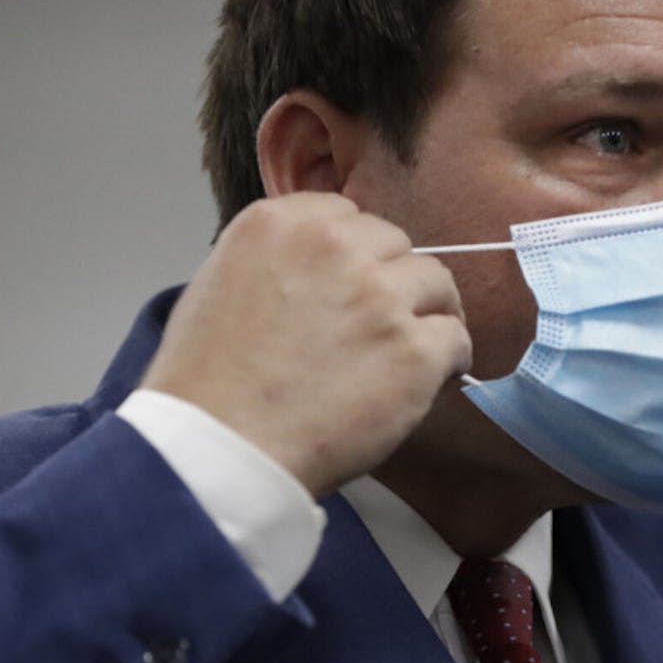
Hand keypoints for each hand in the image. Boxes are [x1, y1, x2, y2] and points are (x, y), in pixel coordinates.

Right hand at [141, 193, 471, 496]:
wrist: (221, 447)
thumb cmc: (206, 384)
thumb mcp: (217, 285)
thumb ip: (276, 259)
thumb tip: (318, 268)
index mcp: (280, 223)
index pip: (347, 215)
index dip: (356, 253)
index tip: (355, 282)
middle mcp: (335, 246)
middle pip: (396, 244)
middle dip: (391, 279)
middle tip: (379, 323)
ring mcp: (380, 296)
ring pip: (436, 283)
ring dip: (428, 313)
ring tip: (410, 351)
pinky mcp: (414, 349)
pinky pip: (455, 337)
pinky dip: (450, 359)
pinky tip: (431, 379)